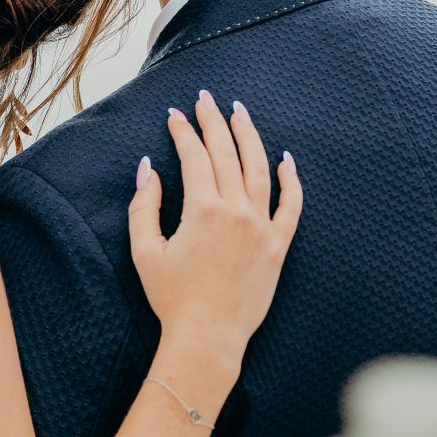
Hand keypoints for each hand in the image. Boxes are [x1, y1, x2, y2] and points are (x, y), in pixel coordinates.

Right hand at [127, 93, 301, 383]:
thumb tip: (147, 168)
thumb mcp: (145, 251)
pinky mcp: (278, 246)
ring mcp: (262, 227)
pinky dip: (290, 180)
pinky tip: (285, 158)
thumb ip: (144, 206)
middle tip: (206, 99)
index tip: (175, 115)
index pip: (195, 156)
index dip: (183, 132)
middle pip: (227, 153)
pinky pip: (291, 205)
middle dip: (214, 122)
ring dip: (249, 136)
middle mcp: (237, 211)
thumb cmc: (172, 298)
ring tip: (240, 112)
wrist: (208, 338)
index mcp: (203, 210)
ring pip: (260, 169)